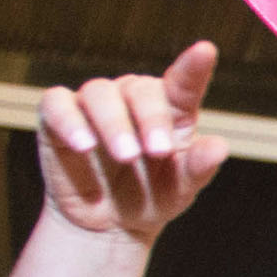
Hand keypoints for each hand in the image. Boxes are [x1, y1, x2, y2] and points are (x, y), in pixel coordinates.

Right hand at [36, 42, 223, 241]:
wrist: (107, 224)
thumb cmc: (151, 197)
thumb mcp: (180, 189)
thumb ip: (198, 168)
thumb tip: (220, 148)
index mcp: (170, 109)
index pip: (183, 83)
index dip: (193, 67)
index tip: (205, 51)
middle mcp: (131, 98)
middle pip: (140, 89)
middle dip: (151, 119)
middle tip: (159, 152)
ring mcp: (93, 104)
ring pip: (99, 92)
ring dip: (114, 123)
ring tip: (126, 156)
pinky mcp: (57, 115)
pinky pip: (56, 104)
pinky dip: (69, 121)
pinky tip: (84, 145)